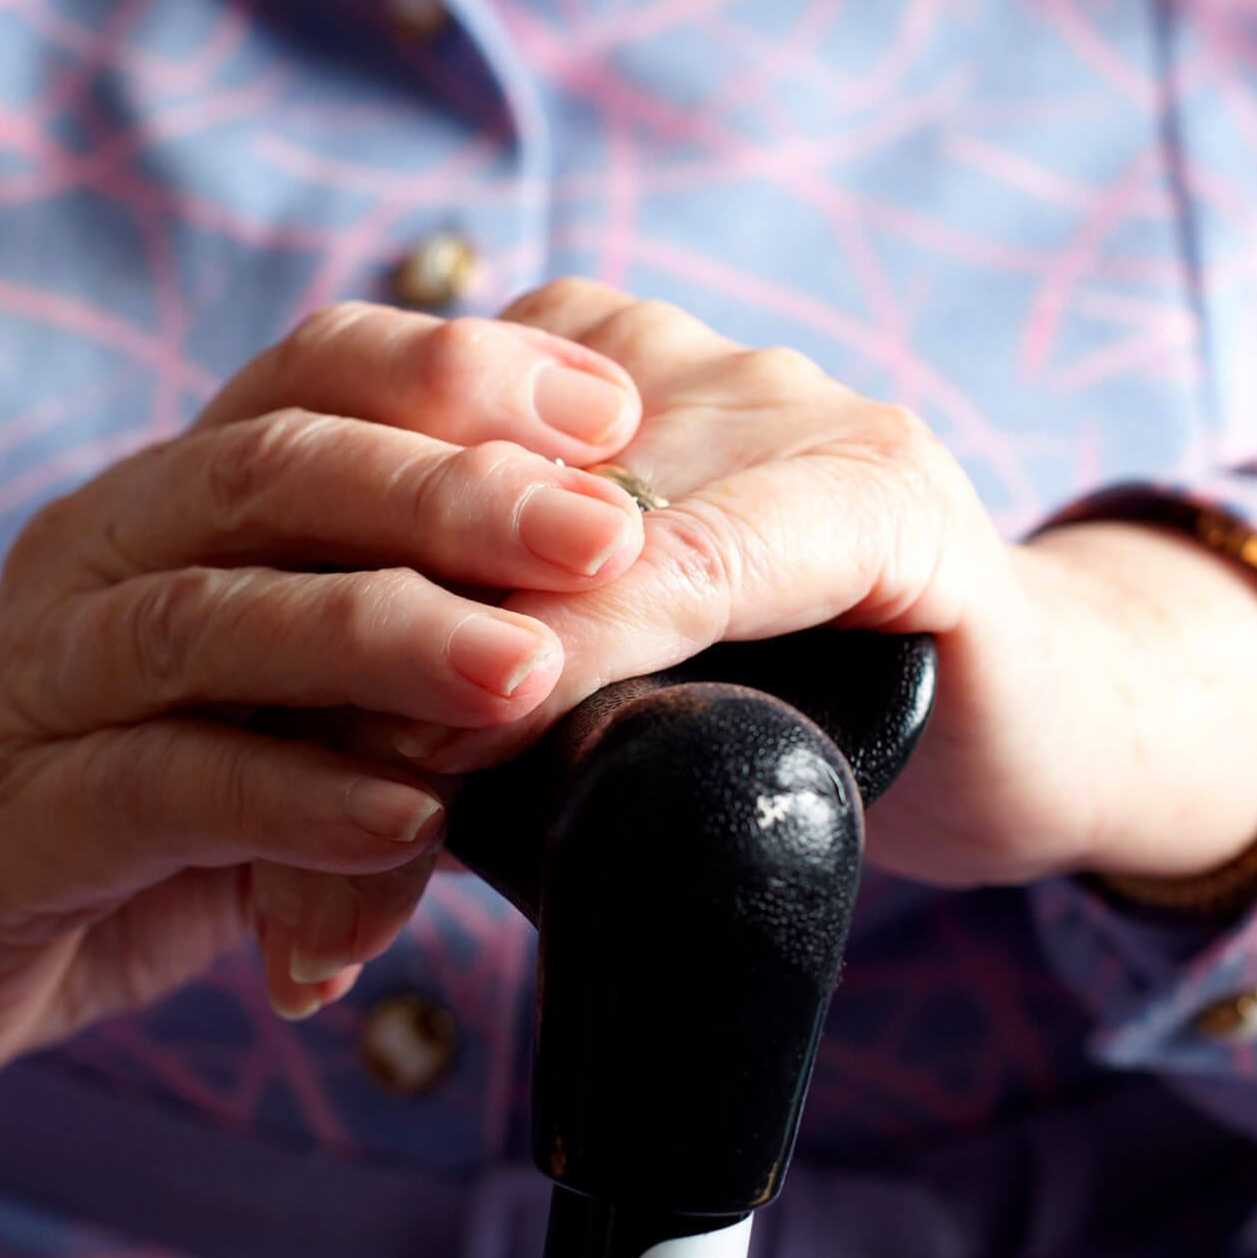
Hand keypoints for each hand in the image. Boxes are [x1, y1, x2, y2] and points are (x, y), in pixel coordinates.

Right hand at [0, 304, 650, 1100]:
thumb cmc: (122, 803)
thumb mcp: (268, 705)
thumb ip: (391, 663)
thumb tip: (604, 620)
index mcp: (163, 503)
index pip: (303, 376)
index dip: (456, 375)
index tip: (612, 413)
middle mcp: (93, 560)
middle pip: (266, 471)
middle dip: (450, 493)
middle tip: (605, 534)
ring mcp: (37, 688)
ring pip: (205, 620)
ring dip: (379, 639)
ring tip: (524, 675)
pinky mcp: (10, 827)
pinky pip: (155, 791)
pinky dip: (289, 801)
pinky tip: (405, 821)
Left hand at [360, 280, 1256, 891]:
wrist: (1015, 742)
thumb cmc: (776, 735)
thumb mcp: (584, 715)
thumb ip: (451, 719)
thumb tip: (286, 891)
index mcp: (566, 378)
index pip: (397, 457)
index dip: (315, 599)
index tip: (240, 747)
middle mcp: (666, 366)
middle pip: (465, 492)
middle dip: (380, 660)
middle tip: (305, 813)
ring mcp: (784, 409)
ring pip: (570, 524)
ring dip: (476, 665)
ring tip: (395, 796)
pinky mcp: (888, 492)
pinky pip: (712, 552)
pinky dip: (615, 635)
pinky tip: (543, 705)